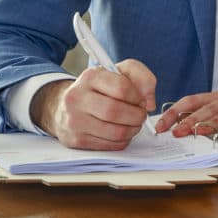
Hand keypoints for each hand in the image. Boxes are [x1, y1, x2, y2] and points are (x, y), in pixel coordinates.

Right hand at [31, 59, 156, 149]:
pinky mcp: (76, 140)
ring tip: (133, 123)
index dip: (137, 97)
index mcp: (90, 77)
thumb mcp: (122, 72)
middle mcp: (77, 98)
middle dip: (137, 116)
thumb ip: (143, 78)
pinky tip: (121, 131)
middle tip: (141, 115)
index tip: (140, 100)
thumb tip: (150, 103)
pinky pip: (110, 146)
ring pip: (115, 132)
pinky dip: (123, 140)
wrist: (66, 106)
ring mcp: (74, 121)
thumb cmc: (101, 88)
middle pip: (115, 111)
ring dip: (132, 130)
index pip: (121, 88)